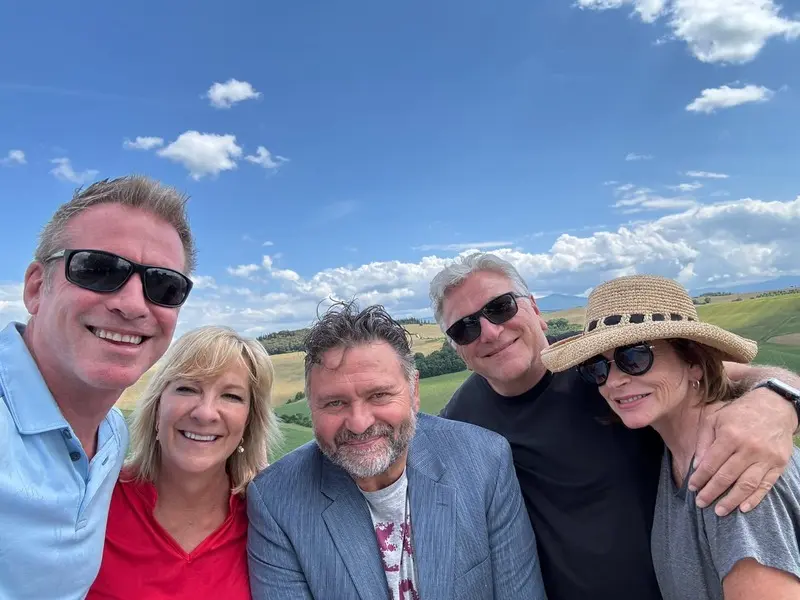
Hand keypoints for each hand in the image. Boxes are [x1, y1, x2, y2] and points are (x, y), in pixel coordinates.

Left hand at [689, 388, 794, 515]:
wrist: (775, 408)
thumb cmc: (739, 413)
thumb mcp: (715, 419)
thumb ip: (704, 441)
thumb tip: (696, 465)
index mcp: (730, 435)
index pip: (711, 463)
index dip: (700, 477)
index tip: (692, 487)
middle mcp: (748, 448)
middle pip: (726, 476)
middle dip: (711, 492)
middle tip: (701, 503)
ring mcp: (766, 458)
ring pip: (746, 485)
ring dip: (731, 501)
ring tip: (719, 511)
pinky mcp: (779, 464)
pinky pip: (766, 486)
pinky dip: (755, 499)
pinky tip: (743, 508)